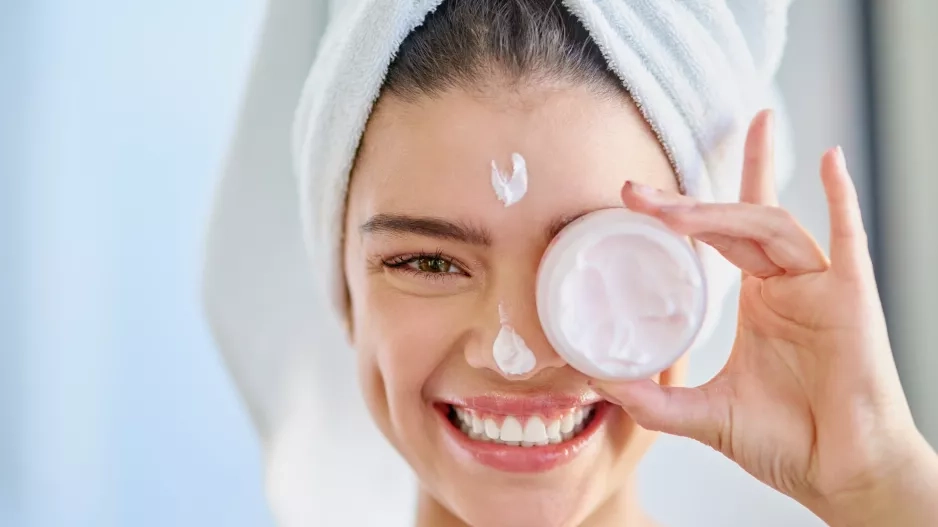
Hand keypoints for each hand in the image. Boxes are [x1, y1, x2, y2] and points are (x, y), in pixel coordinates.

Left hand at [596, 111, 937, 524]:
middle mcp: (787, 285)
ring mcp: (820, 287)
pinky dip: (842, 198)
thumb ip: (652, 398)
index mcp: (759, 302)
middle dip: (687, 205)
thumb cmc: (786, 443)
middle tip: (635, 193)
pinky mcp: (853, 299)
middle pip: (738, 221)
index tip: (633, 198)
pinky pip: (849, 239)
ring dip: (723, 213)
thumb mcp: (703, 415)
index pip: (720, 236)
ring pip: (772, 227)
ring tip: (671, 213)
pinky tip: (829, 160)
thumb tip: (594, 378)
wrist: (840, 476)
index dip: (681, 212)